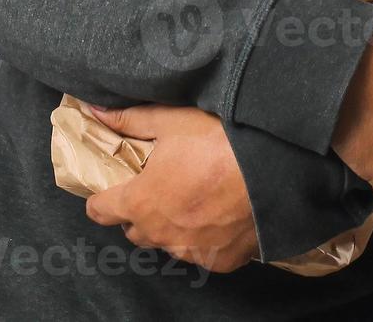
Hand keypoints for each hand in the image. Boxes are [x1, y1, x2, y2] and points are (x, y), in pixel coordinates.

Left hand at [85, 104, 259, 273]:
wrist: (275, 168)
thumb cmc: (219, 141)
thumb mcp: (172, 121)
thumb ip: (130, 120)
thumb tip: (96, 111)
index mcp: (142, 202)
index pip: (100, 211)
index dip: (102, 198)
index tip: (112, 189)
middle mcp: (161, 234)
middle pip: (135, 230)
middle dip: (140, 212)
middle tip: (160, 186)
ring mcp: (192, 251)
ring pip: (169, 243)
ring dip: (172, 226)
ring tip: (194, 198)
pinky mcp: (221, 261)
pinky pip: (202, 253)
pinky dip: (205, 238)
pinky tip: (219, 214)